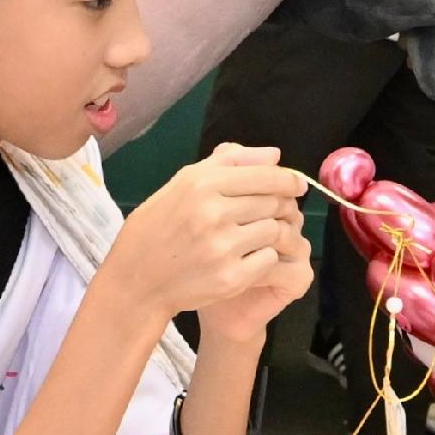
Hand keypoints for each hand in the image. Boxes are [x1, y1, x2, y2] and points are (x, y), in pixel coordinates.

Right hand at [103, 142, 310, 338]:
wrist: (136, 279)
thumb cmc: (159, 226)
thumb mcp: (182, 183)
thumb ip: (229, 163)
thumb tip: (275, 155)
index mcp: (201, 183)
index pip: (265, 176)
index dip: (289, 179)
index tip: (297, 185)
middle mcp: (212, 212)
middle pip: (274, 202)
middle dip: (284, 205)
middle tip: (283, 210)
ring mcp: (222, 247)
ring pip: (274, 230)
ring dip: (277, 231)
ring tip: (267, 233)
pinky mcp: (229, 277)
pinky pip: (268, 260)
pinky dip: (266, 256)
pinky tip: (254, 255)